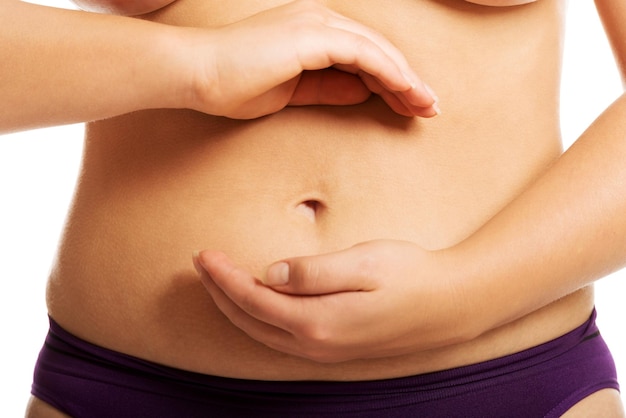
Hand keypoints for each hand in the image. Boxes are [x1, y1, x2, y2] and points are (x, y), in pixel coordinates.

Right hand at [179, 0, 438, 118]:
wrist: (197, 74)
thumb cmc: (233, 86)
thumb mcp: (292, 93)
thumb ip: (328, 89)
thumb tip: (364, 93)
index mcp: (311, 33)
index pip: (363, 56)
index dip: (390, 81)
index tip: (410, 106)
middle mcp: (318, 20)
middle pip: (377, 50)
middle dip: (406, 81)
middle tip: (430, 109)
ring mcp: (316, 24)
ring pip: (377, 50)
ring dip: (405, 79)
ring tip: (426, 106)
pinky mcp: (312, 34)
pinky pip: (364, 54)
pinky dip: (389, 73)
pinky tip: (406, 92)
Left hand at [194, 240, 475, 362]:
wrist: (449, 305)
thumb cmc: (410, 276)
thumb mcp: (363, 264)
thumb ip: (313, 272)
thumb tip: (270, 273)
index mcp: (318, 322)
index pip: (254, 300)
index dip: (225, 277)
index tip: (204, 254)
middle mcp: (315, 344)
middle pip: (250, 321)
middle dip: (220, 292)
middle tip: (201, 263)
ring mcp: (324, 352)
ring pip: (263, 333)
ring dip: (235, 307)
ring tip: (218, 281)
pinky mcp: (334, 349)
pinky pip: (280, 338)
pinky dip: (257, 319)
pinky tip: (255, 304)